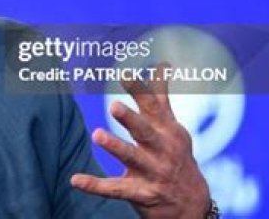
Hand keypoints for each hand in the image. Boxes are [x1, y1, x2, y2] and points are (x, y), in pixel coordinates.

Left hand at [70, 64, 210, 218]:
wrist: (193, 207)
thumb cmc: (176, 156)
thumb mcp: (173, 127)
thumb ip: (160, 97)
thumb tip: (161, 65)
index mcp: (167, 130)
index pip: (153, 106)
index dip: (139, 90)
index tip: (126, 74)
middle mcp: (162, 150)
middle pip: (145, 132)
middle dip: (131, 119)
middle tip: (113, 106)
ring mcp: (153, 173)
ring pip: (132, 158)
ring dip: (116, 147)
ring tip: (97, 135)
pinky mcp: (142, 194)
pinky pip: (115, 189)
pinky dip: (95, 185)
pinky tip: (75, 179)